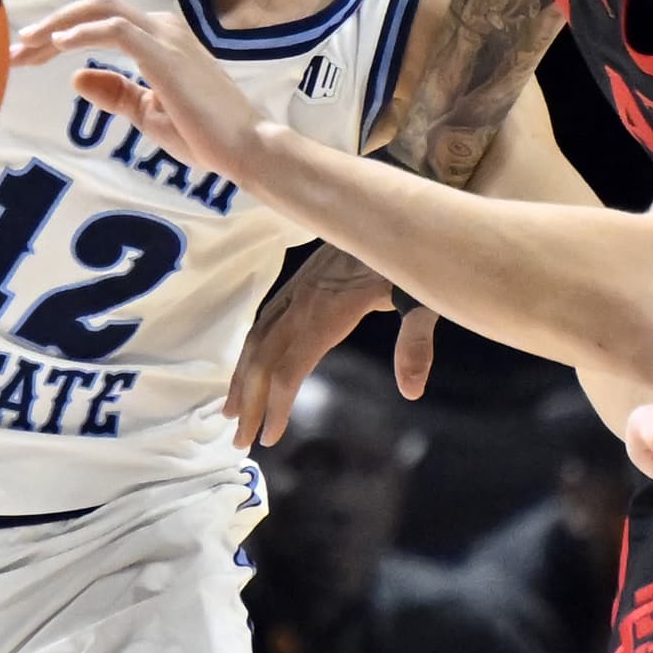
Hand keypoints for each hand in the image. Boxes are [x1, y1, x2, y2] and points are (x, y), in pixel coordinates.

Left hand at [11, 0, 272, 194]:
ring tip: (26, 47)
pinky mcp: (164, 54)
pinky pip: (115, 31)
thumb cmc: (204, 134)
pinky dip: (82, 33)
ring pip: (100, 10)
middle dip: (51, 24)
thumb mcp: (148, 113)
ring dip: (58, 26)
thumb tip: (75, 78)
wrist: (245, 148)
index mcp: (159, 39)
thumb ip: (115, 93)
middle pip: (94, 7)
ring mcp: (164, 37)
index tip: (27, 54)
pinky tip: (57, 46)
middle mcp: (161, 28)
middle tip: (15, 49)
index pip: (100, 22)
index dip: (59, 33)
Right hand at [227, 247, 434, 444]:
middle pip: (264, 358)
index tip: (270, 438)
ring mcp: (297, 291)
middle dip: (249, 402)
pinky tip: (247, 370)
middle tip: (240, 441)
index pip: (291, 366)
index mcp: (328, 310)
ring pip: (257, 339)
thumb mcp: (421, 297)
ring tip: (231, 413)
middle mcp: (303, 302)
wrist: (394, 210)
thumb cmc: (410, 256)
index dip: (277, 404)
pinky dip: (250, 352)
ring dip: (241, 379)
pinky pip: (264, 322)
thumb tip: (411, 390)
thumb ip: (416, 342)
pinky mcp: (299, 284)